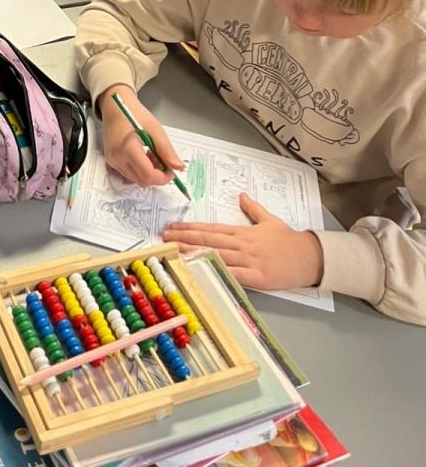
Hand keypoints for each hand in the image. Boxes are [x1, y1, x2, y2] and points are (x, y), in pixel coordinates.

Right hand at [99, 86, 184, 186]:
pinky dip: (140, 170)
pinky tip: (143, 155)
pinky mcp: (111, 161)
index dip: (163, 177)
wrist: (114, 106)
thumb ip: (166, 150)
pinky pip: (129, 174)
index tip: (172, 171)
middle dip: (156, 175)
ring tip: (152, 154)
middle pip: (142, 181)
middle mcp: (117, 158)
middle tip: (163, 161)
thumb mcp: (155, 129)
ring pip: (136, 179)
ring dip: (148, 173)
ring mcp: (112, 161)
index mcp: (127, 149)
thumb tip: (178, 167)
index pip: (148, 175)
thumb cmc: (134, 113)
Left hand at [162, 194, 324, 290]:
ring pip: (215, 255)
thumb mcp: (269, 220)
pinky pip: (231, 274)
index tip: (173, 227)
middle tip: (164, 238)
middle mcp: (240, 244)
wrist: (309, 256)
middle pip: (207, 240)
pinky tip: (201, 271)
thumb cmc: (289, 240)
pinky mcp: (255, 276)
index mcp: (241, 232)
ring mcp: (247, 260)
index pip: (210, 229)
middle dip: (184, 239)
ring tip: (174, 252)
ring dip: (193, 253)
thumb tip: (242, 195)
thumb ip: (253, 209)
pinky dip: (215, 272)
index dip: (190, 228)